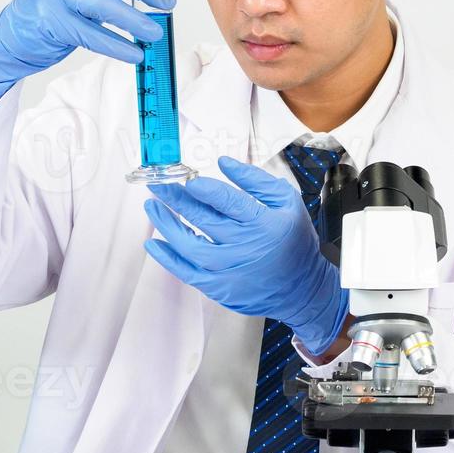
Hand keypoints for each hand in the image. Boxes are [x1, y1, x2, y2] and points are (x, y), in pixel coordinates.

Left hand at [142, 156, 348, 355]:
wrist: (301, 289)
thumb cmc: (294, 242)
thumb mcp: (288, 202)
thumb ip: (256, 180)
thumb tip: (224, 163)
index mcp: (264, 224)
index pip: (226, 201)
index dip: (203, 189)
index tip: (188, 179)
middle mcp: (244, 247)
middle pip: (203, 219)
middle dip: (176, 199)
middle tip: (160, 184)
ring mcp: (228, 270)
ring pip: (188, 245)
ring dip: (166, 223)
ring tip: (152, 205)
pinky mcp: (218, 288)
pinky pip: (185, 272)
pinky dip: (166, 257)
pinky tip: (153, 242)